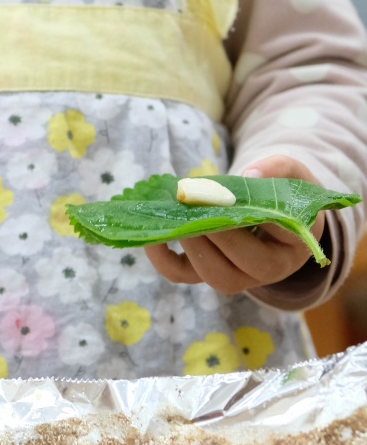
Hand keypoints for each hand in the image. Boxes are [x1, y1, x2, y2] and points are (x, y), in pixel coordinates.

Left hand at [144, 155, 324, 294]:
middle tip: (195, 206)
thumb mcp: (293, 175)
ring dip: (192, 247)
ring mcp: (237, 275)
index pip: (275, 245)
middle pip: (241, 268)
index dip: (251, 222)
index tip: (229, 198)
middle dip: (214, 238)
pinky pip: (183, 274)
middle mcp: (267, 271)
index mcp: (292, 248)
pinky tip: (151, 235)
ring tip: (178, 217)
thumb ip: (279, 168)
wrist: (277, 213)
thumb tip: (249, 175)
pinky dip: (163, 259)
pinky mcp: (208, 270)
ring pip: (213, 276)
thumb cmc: (286, 194)